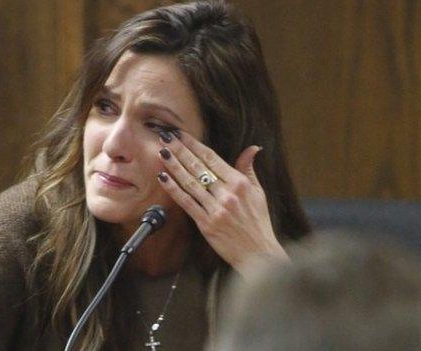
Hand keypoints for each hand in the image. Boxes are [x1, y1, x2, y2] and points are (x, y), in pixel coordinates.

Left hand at [156, 131, 288, 274]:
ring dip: (174, 166)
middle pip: (198, 167)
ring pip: (190, 183)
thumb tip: (252, 148)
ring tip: (162, 153)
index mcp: (239, 183)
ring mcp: (216, 209)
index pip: (212, 158)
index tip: (181, 134)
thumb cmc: (259, 223)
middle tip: (165, 137)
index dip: (195, 145)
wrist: (258, 254)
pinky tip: (164, 178)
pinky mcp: (206, 224)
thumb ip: (249, 169)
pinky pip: (186, 203)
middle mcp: (227, 194)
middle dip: (180, 150)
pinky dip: (174, 189)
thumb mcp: (259, 192)